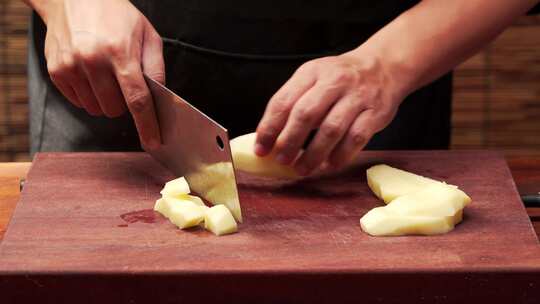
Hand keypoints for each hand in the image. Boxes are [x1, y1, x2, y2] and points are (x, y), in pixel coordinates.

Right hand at [37, 0, 163, 149]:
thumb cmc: (115, 15)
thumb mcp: (146, 33)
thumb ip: (156, 67)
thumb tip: (160, 98)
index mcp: (120, 52)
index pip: (137, 100)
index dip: (148, 125)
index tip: (154, 142)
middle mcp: (92, 61)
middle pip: (115, 109)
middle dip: (125, 104)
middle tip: (124, 82)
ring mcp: (71, 67)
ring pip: (96, 110)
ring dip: (106, 101)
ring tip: (106, 75)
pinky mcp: (56, 72)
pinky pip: (79, 103)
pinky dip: (89, 96)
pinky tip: (90, 74)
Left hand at [255, 53, 404, 174]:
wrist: (383, 67)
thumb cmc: (340, 79)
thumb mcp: (313, 79)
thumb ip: (293, 103)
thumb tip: (269, 139)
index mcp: (312, 72)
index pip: (284, 101)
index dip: (269, 128)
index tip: (261, 149)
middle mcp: (334, 81)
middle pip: (306, 114)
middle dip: (289, 142)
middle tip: (281, 160)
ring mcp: (357, 97)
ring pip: (331, 130)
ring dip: (313, 154)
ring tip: (301, 169)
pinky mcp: (375, 113)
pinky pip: (355, 139)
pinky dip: (339, 156)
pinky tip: (328, 166)